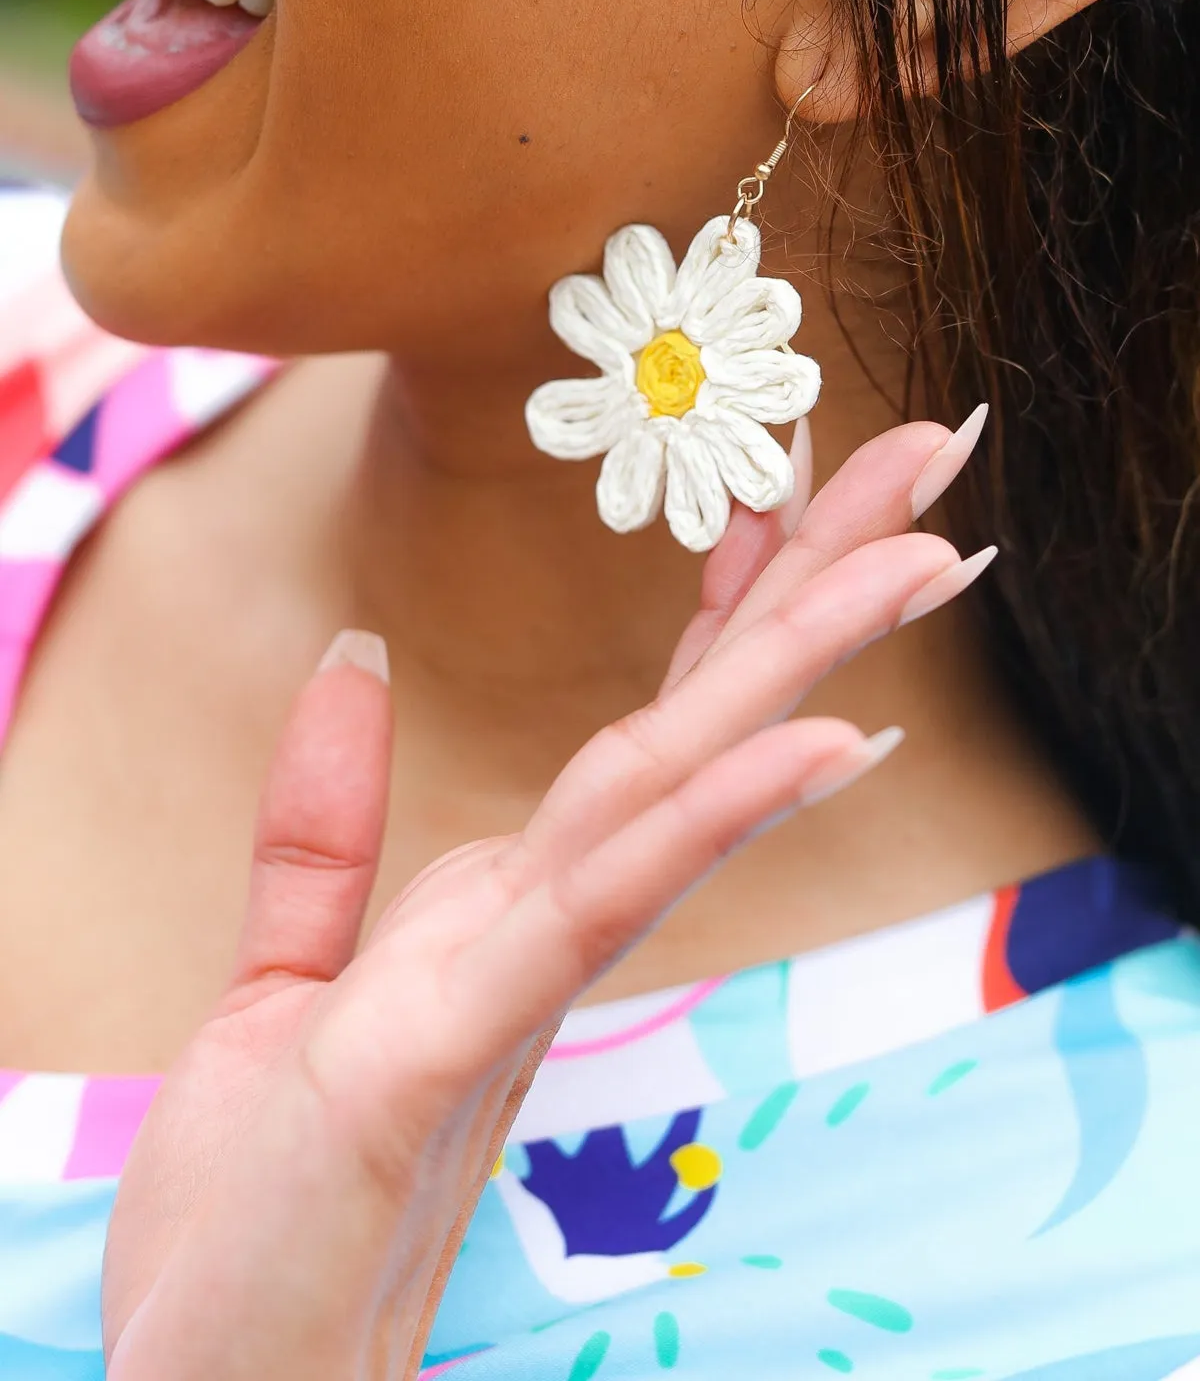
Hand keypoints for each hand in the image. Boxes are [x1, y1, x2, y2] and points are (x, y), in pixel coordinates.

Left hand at [102, 416, 989, 1380]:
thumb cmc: (262, 1214)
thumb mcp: (276, 986)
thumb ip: (326, 826)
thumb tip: (357, 659)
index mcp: (510, 903)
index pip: (646, 722)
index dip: (734, 600)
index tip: (806, 479)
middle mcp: (542, 928)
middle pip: (698, 722)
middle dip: (816, 586)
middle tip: (935, 454)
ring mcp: (515, 979)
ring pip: (680, 785)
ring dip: (804, 666)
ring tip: (926, 555)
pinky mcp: (453, 1042)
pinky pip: (601, 901)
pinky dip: (717, 813)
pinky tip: (821, 742)